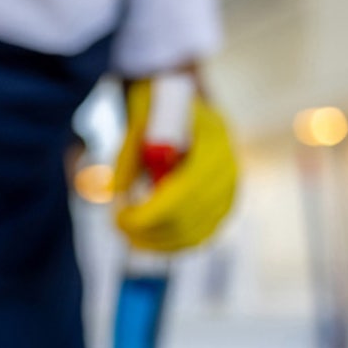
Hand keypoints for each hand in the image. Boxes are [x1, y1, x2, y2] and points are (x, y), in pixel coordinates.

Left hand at [112, 80, 238, 252]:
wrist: (185, 104)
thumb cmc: (159, 107)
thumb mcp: (139, 118)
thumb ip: (128, 154)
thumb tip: (116, 193)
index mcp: (214, 138)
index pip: (185, 191)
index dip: (150, 213)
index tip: (120, 216)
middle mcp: (229, 166)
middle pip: (189, 217)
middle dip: (148, 229)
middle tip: (118, 226)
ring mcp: (231, 188)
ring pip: (195, 232)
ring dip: (157, 241)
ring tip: (128, 235)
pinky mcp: (225, 204)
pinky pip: (201, 235)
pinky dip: (172, 243)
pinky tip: (146, 240)